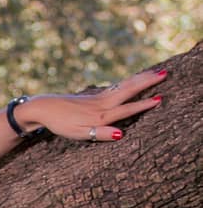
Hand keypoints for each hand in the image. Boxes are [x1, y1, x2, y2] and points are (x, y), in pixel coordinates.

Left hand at [19, 66, 167, 140]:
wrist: (43, 108)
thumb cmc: (60, 124)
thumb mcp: (78, 134)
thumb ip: (99, 134)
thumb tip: (121, 134)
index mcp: (100, 115)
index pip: (126, 109)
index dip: (143, 105)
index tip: (160, 99)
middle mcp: (102, 104)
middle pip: (128, 91)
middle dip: (146, 83)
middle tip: (164, 73)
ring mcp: (97, 98)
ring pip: (122, 86)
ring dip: (139, 79)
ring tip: (154, 72)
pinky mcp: (92, 96)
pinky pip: (114, 87)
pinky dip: (126, 82)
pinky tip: (130, 81)